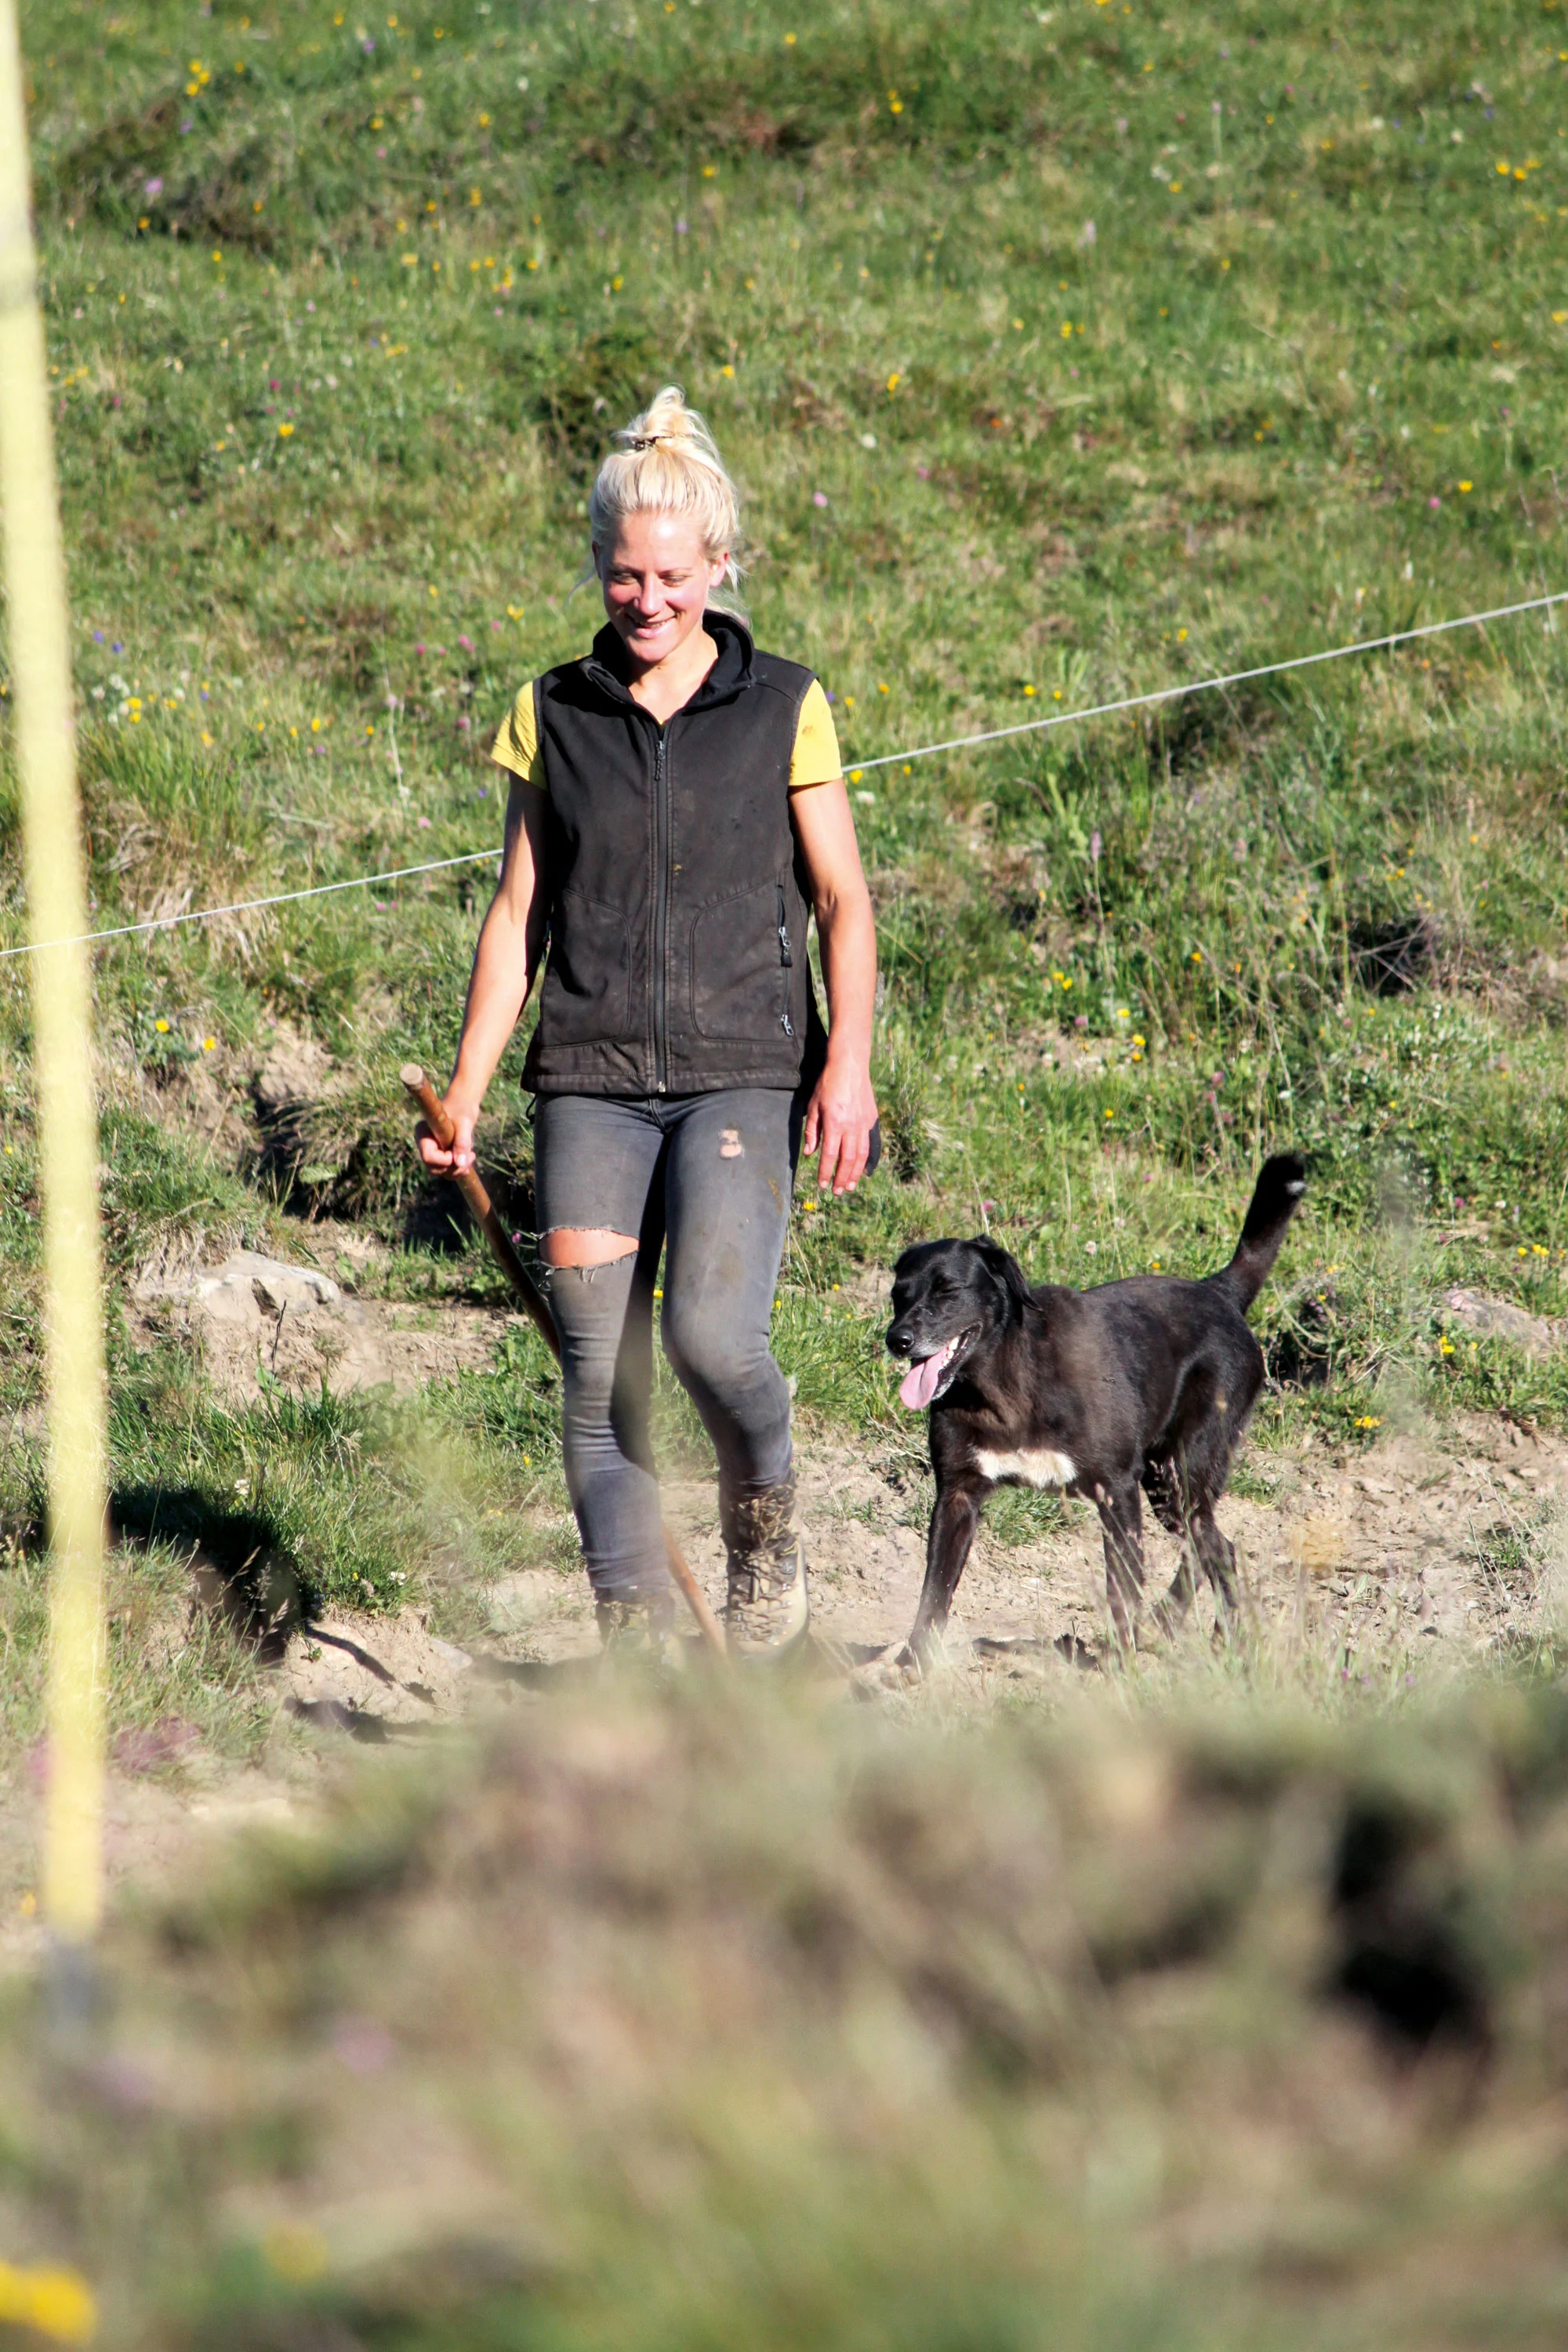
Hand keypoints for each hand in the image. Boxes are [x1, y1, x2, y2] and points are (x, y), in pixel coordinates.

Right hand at [416, 1098, 476, 1174]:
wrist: (464, 1103)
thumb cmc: (462, 1108)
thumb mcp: (464, 1123)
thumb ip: (462, 1142)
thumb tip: (461, 1164)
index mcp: (422, 1133)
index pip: (428, 1157)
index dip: (445, 1160)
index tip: (459, 1151)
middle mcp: (424, 1144)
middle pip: (433, 1168)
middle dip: (453, 1168)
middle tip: (470, 1157)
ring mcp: (432, 1149)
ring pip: (441, 1171)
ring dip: (457, 1170)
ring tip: (471, 1156)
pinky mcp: (440, 1153)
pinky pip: (447, 1169)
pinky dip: (458, 1169)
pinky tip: (469, 1157)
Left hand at [802, 1057, 877, 1195]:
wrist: (850, 1065)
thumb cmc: (828, 1084)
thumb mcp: (813, 1106)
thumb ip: (812, 1131)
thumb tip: (810, 1153)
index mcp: (834, 1123)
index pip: (829, 1155)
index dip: (825, 1172)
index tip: (821, 1184)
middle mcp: (851, 1126)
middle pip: (847, 1160)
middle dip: (841, 1179)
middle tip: (836, 1192)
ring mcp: (864, 1124)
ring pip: (861, 1155)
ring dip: (855, 1174)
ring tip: (850, 1186)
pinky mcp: (872, 1120)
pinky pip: (871, 1144)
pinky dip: (868, 1160)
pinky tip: (865, 1170)